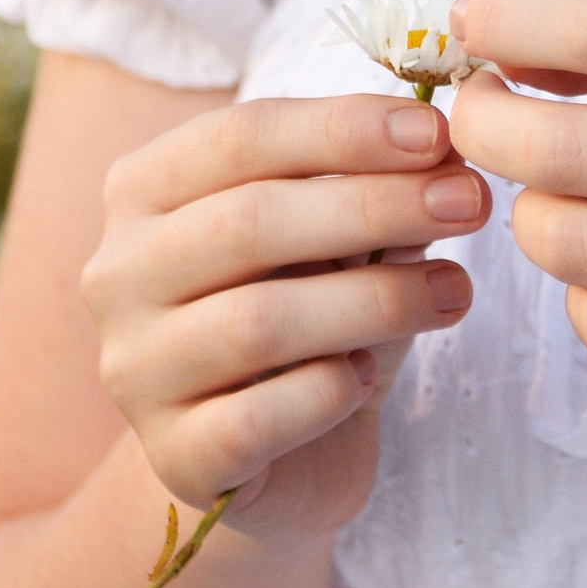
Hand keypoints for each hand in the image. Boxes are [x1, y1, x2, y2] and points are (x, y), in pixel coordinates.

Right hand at [79, 96, 486, 524]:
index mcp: (144, 192)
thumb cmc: (310, 321)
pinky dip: (327, 393)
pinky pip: (257, 419)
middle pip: (248, 222)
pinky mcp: (171, 456)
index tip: (438, 132)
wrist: (280, 458)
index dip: (343, 129)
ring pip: (256, 321)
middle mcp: (118, 274)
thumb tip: (444, 158)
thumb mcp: (340, 241)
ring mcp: (134, 370)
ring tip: (454, 292)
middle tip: (469, 203)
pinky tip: (369, 377)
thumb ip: (372, 193)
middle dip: (374, 205)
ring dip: (375, 299)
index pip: (240, 137)